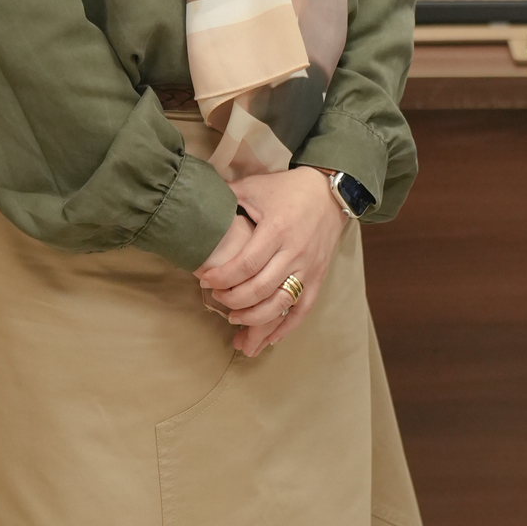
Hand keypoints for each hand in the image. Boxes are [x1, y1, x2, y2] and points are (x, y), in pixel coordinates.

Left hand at [196, 166, 346, 357]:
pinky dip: (286, 327)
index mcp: (277, 229)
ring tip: (234, 319)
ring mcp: (309, 267)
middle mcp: (294, 251)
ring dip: (254, 318)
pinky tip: (269, 338)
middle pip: (260, 288)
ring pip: (280, 303)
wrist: (330, 191)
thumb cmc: (288, 189)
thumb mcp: (256, 186)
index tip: (205, 280)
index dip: (222, 278)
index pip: (246, 264)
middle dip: (233, 299)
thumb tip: (196, 198)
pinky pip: (303, 308)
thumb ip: (227, 194)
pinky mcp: (319, 276)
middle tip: (217, 297)